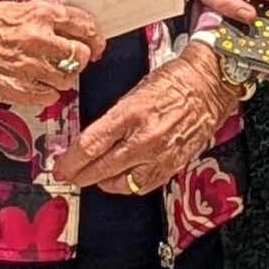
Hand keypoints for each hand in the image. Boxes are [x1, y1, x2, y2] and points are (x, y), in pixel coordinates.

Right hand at [0, 1, 104, 106]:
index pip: (84, 25)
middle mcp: (38, 40)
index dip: (94, 35)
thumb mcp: (12, 8)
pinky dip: (47, 93)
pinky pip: (49, 96)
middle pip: (81, 54)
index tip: (95, 41)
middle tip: (74, 60)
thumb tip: (64, 27)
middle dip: (80, 58)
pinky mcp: (19, 89)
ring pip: (68, 78)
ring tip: (50, 73)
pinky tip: (37, 85)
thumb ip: (41, 18)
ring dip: (63, 77)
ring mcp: (30, 67)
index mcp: (39, 14)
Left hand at [54, 42, 238, 194]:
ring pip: (121, 183)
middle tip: (69, 176)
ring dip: (103, 182)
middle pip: (102, 168)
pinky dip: (128, 185)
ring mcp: (160, 155)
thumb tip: (91, 139)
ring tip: (95, 176)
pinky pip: (143, 186)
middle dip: (81, 175)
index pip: (91, 145)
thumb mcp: (134, 93)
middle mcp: (144, 139)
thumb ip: (113, 119)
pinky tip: (121, 178)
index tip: (60, 167)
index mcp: (130, 114)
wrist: (208, 86)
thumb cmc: (172, 82)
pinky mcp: (173, 165)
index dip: (71, 160)